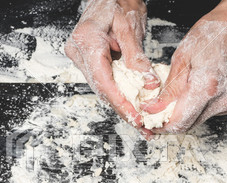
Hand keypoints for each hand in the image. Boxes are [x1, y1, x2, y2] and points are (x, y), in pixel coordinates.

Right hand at [65, 0, 159, 137]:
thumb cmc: (117, 1)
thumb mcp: (130, 28)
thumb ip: (137, 58)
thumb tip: (149, 83)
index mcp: (86, 40)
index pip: (103, 79)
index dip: (120, 102)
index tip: (134, 117)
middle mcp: (78, 51)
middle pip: (101, 88)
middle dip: (122, 109)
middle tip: (141, 125)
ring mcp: (80, 57)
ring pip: (101, 88)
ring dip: (120, 105)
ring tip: (138, 120)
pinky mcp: (86, 60)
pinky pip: (103, 82)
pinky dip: (117, 94)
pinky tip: (129, 106)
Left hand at [141, 0, 226, 133]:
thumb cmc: (212, 35)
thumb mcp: (181, 58)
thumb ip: (168, 89)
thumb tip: (154, 108)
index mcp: (207, 87)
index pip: (179, 122)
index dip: (160, 126)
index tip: (148, 121)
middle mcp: (221, 100)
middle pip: (187, 125)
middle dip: (168, 122)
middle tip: (154, 113)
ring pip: (196, 121)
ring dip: (181, 116)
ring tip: (169, 102)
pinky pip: (206, 113)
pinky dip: (193, 109)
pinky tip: (187, 96)